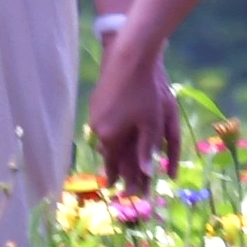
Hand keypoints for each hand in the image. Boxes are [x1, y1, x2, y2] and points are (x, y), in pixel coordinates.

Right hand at [84, 47, 179, 191]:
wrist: (129, 57)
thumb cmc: (146, 92)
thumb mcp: (152, 123)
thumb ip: (147, 149)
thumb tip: (147, 174)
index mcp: (111, 136)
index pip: (113, 163)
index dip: (117, 177)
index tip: (116, 188)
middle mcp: (98, 127)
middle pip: (106, 151)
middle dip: (113, 165)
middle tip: (115, 178)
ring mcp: (94, 113)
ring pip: (103, 137)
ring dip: (110, 147)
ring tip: (114, 156)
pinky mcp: (96, 100)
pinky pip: (102, 123)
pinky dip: (109, 131)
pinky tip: (112, 130)